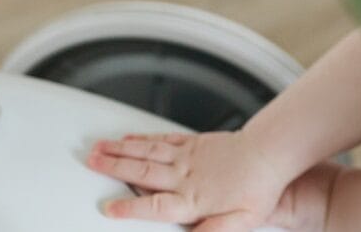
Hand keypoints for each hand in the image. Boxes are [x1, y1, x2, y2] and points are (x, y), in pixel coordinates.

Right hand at [87, 130, 294, 230]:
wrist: (272, 151)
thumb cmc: (259, 188)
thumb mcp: (242, 221)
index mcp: (194, 200)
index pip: (155, 206)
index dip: (130, 207)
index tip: (108, 208)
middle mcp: (186, 176)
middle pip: (142, 172)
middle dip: (113, 168)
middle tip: (88, 163)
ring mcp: (188, 156)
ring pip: (148, 152)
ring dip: (120, 150)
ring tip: (97, 147)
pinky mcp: (194, 143)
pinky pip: (163, 139)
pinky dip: (143, 139)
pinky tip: (128, 138)